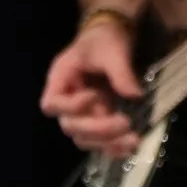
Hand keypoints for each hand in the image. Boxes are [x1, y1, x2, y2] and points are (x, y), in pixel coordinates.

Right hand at [41, 18, 142, 154]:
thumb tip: (134, 95)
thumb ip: (121, 72)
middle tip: (125, 122)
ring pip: (84, 139)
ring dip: (107, 143)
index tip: (96, 95)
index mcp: (60, 79)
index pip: (52, 104)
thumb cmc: (105, 40)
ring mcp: (81, 113)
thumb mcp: (112, 51)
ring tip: (133, 140)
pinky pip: (99, 142)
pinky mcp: (97, 120)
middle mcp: (67, 100)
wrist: (112, 37)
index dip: (72, 106)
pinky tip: (131, 147)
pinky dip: (113, 148)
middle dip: (97, 129)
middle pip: (70, 126)